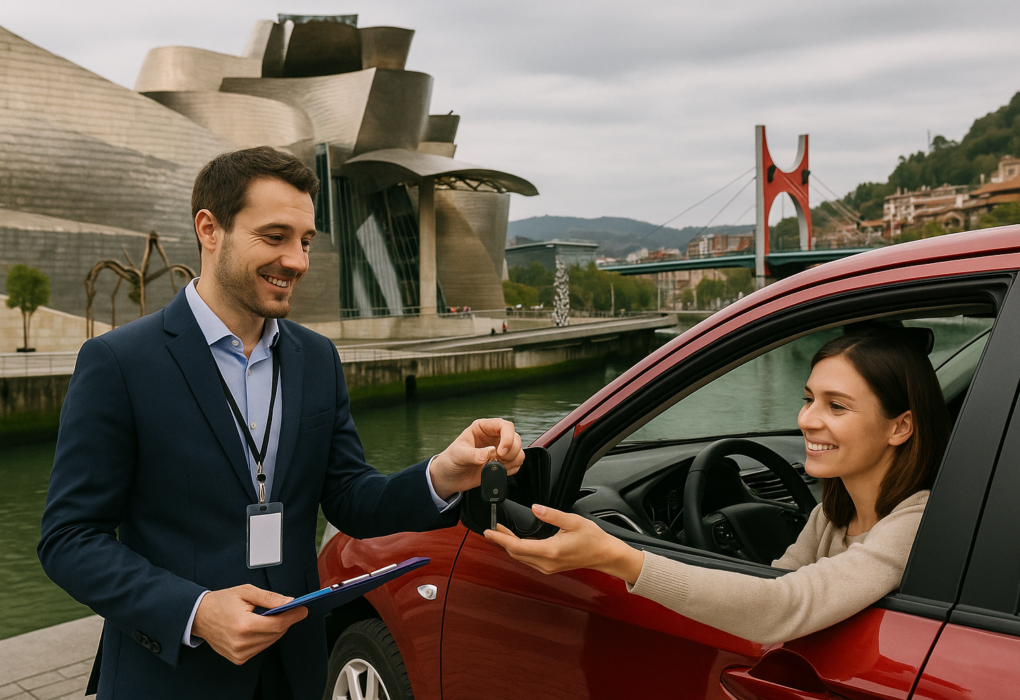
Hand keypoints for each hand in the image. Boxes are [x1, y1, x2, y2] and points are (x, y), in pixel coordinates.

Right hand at [191, 585, 307, 664]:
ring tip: (268, 616)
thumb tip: (289, 602)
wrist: (199, 616)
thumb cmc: (221, 602)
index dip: (293, 616)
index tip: (302, 610)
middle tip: (289, 609)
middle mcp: (241, 642)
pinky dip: (264, 637)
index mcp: (244, 625)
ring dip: (274, 629)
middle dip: (285, 620)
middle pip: (276, 634)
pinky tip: (258, 627)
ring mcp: (239, 653)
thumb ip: (270, 597)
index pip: (278, 624)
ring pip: (270, 641)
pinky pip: (260, 648)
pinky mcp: (238, 658)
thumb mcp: (246, 592)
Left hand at [429, 418, 523, 499]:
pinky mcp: (502, 463)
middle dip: (511, 451)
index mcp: (483, 428)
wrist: (449, 478)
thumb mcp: (458, 455)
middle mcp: (493, 437)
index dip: (508, 437)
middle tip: (498, 460)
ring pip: (518, 452)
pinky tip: (496, 471)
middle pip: (515, 438)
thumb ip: (473, 454)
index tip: (501, 451)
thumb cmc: (451, 461)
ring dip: (511, 461)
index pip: (504, 426)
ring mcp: (499, 450)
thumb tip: (488, 454)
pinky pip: (516, 464)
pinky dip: (510, 469)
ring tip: (495, 466)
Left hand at [483, 504, 644, 584]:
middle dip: (502, 541)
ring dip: (509, 545)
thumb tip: (535, 508)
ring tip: (500, 532)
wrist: (604, 554)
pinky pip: (528, 559)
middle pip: (515, 553)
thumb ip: (551, 515)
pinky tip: (515, 540)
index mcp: (550, 551)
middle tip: (491, 528)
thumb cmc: (592, 538)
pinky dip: (518, 549)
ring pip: (520, 557)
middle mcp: (546, 563)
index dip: (500, 539)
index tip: (489, 532)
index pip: (517, 546)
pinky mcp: (549, 567)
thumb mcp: (572, 521)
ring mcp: (547, 567)